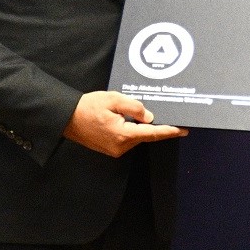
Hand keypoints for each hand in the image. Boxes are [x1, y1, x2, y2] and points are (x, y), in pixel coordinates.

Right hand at [63, 91, 186, 156]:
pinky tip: (131, 120)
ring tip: (142, 114)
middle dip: (156, 126)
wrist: (66, 118)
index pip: (153, 133)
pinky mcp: (110, 149)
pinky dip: (132, 130)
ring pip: (136, 137)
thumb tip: (150, 117)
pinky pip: (127, 138)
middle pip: (145, 135)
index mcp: (123, 134)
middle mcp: (121, 146)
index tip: (184, 130)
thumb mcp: (113, 99)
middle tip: (168, 116)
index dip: (169, 131)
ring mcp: (115, 150)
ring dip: (142, 127)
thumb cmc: (88, 106)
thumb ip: (134, 107)